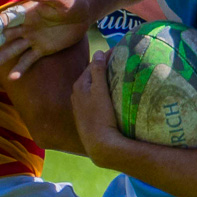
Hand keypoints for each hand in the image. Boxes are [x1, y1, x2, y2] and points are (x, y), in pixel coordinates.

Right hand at [0, 0, 91, 80]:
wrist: (84, 12)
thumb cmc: (71, 1)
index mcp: (27, 13)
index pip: (6, 20)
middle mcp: (26, 27)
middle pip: (4, 36)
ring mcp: (33, 39)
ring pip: (13, 50)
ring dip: (0, 59)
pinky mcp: (43, 49)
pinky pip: (29, 60)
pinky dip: (20, 69)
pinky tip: (11, 78)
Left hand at [71, 50, 127, 166]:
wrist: (99, 144)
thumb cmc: (100, 116)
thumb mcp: (99, 90)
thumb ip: (98, 70)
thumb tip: (99, 52)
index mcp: (79, 85)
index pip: (93, 65)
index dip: (106, 57)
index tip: (119, 51)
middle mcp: (76, 95)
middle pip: (92, 76)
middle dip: (103, 69)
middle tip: (120, 62)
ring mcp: (80, 107)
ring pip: (93, 88)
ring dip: (103, 82)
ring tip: (117, 77)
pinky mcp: (87, 117)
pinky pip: (94, 99)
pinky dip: (102, 94)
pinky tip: (111, 96)